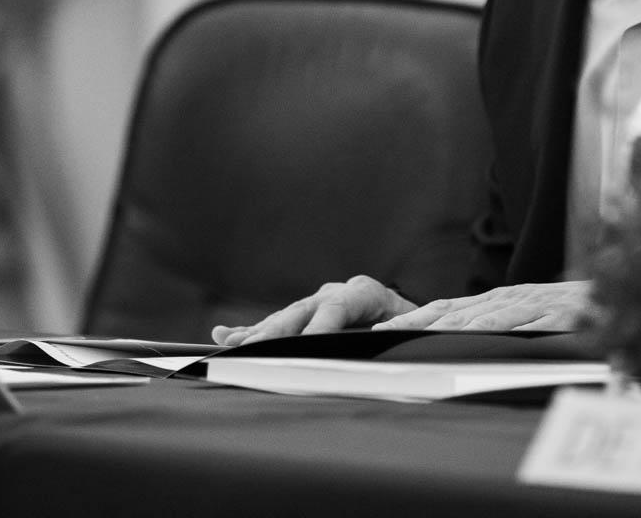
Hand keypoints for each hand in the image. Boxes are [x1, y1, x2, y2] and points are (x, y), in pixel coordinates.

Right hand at [211, 274, 412, 344]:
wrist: (416, 319)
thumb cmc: (415, 329)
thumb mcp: (414, 331)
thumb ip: (397, 334)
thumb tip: (377, 338)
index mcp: (364, 292)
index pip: (338, 307)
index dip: (321, 325)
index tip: (305, 343)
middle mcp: (336, 293)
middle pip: (303, 312)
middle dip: (277, 331)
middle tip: (255, 347)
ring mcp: (318, 304)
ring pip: (285, 319)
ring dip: (257, 333)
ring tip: (230, 342)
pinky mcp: (306, 318)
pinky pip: (276, 325)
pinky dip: (251, 331)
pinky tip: (224, 335)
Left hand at [372, 280, 592, 332]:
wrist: (618, 292)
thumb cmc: (572, 309)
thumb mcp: (528, 317)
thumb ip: (498, 328)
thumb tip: (460, 344)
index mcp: (499, 299)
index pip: (446, 309)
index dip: (412, 319)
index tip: (380, 331)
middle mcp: (509, 298)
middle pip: (454, 313)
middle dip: (415, 324)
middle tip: (383, 336)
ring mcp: (532, 305)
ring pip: (482, 319)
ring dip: (447, 331)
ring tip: (416, 343)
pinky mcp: (556, 315)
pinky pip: (523, 325)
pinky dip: (497, 333)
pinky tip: (477, 342)